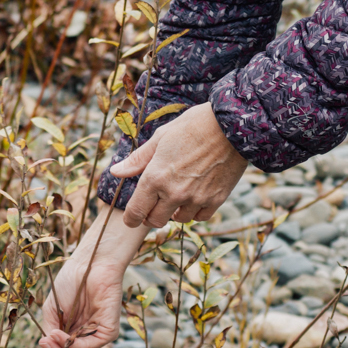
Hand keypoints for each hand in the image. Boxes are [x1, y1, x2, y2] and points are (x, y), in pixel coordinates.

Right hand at [40, 214, 137, 347]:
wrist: (87, 264)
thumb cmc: (69, 285)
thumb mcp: (50, 316)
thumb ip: (50, 340)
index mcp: (73, 341)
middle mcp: (87, 344)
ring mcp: (98, 339)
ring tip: (48, 338)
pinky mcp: (109, 332)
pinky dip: (70, 346)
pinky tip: (60, 333)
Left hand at [110, 101, 248, 229]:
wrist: (232, 126)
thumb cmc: (193, 126)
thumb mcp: (161, 137)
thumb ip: (138, 159)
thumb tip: (116, 172)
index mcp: (155, 177)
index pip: (136, 212)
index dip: (131, 218)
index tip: (132, 218)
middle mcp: (174, 193)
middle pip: (155, 221)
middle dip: (151, 215)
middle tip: (155, 204)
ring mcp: (196, 198)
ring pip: (179, 220)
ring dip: (174, 211)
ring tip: (177, 195)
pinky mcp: (216, 200)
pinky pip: (200, 217)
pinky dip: (195, 211)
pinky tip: (195, 197)